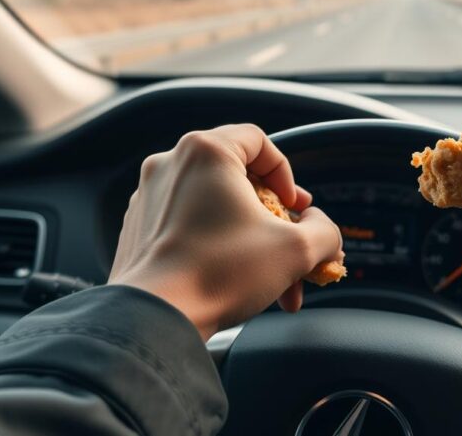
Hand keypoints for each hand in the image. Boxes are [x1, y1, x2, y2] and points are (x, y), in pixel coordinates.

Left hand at [108, 124, 341, 340]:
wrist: (155, 319)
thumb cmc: (220, 274)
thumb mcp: (296, 250)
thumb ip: (324, 230)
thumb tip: (321, 228)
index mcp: (205, 152)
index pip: (258, 141)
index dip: (286, 174)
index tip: (296, 209)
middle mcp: (170, 164)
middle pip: (236, 177)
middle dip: (272, 216)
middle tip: (289, 240)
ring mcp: (148, 196)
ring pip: (213, 205)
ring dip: (247, 236)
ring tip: (267, 274)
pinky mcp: (137, 227)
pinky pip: (187, 225)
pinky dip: (215, 244)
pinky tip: (234, 279)